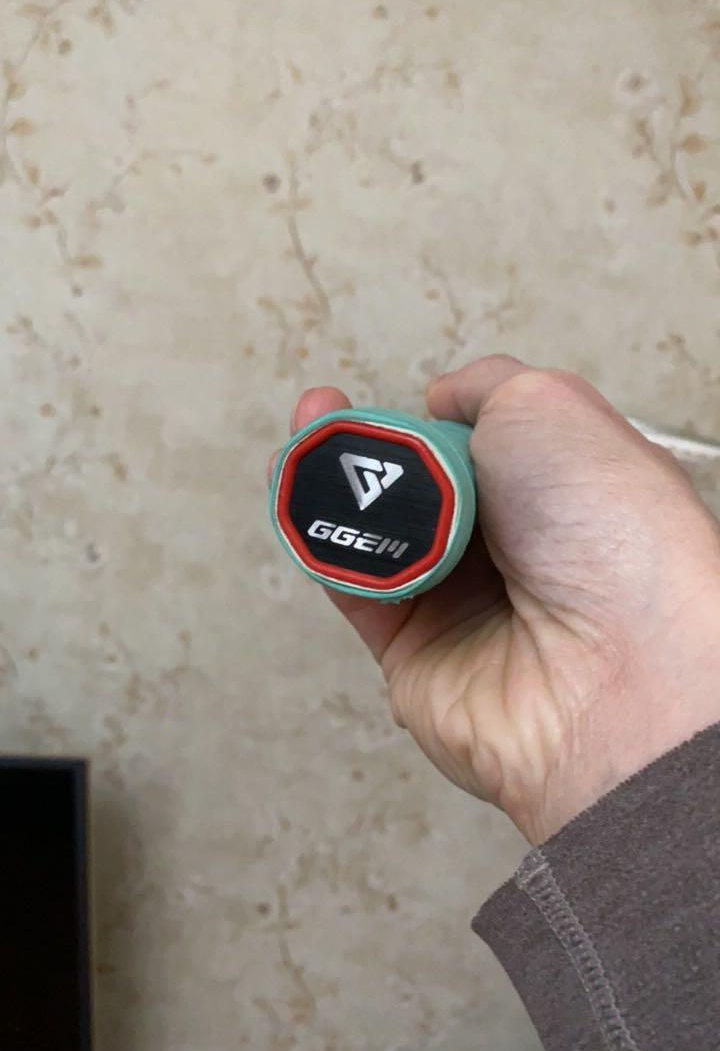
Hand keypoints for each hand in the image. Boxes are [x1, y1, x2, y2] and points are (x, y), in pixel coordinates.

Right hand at [269, 357, 719, 843]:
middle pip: (416, 489)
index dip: (431, 420)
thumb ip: (487, 388)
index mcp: (557, 491)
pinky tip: (296, 492)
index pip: (478, 447)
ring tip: (302, 437)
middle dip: (364, 446)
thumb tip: (439, 399)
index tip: (404, 402)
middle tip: (326, 409)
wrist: (611, 662)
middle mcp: (512, 551)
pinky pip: (354, 591)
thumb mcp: (551, 408)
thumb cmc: (605, 525)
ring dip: (328, 484)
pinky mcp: (413, 657)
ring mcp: (461, 607)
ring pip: (374, 535)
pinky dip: (320, 544)